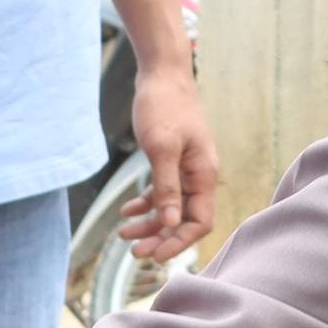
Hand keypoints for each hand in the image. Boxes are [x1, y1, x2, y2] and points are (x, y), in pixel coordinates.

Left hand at [121, 58, 220, 261]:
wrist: (161, 73)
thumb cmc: (164, 106)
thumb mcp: (161, 148)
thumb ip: (167, 186)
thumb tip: (172, 222)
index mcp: (203, 174)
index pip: (200, 222)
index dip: (179, 241)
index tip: (154, 254)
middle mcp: (198, 175)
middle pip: (184, 219)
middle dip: (161, 237)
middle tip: (134, 253)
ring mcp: (186, 168)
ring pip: (171, 208)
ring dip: (150, 223)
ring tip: (123, 235)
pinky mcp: (171, 160)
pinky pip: (162, 191)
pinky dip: (146, 203)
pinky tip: (125, 211)